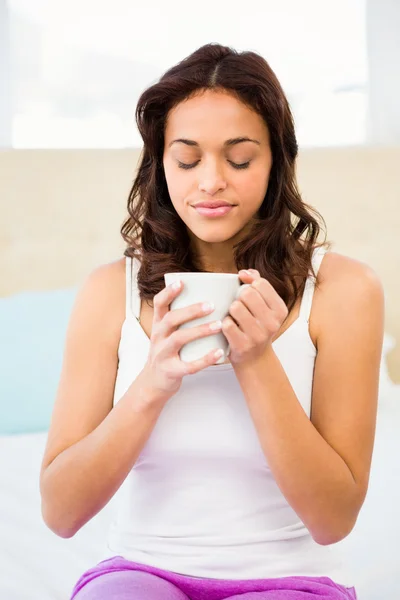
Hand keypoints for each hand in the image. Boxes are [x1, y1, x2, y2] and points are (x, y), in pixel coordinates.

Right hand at [141, 280, 224, 402]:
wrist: (153, 382)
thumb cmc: (167, 352)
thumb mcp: (166, 333)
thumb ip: (180, 318)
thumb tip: (208, 296)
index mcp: (158, 325)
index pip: (158, 304)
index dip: (168, 292)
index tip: (181, 282)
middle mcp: (158, 337)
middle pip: (171, 319)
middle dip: (191, 311)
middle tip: (211, 305)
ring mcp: (163, 354)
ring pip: (179, 339)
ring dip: (200, 330)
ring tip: (219, 325)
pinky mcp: (171, 371)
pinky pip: (189, 365)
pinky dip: (205, 359)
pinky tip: (219, 353)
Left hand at [222, 269, 288, 365]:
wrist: (255, 358)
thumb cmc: (257, 326)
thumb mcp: (265, 306)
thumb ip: (257, 283)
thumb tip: (245, 272)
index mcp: (280, 310)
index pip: (260, 283)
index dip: (249, 283)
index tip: (244, 289)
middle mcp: (272, 323)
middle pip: (247, 293)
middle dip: (239, 298)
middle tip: (241, 308)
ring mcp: (258, 335)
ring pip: (235, 307)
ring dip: (231, 311)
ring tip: (235, 318)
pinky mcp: (243, 345)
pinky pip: (227, 324)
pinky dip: (225, 324)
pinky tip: (230, 329)